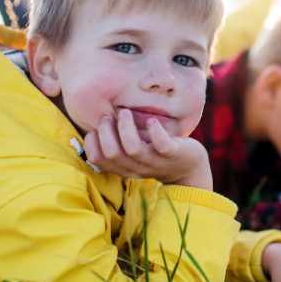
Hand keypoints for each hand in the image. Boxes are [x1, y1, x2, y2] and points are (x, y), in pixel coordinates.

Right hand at [83, 109, 212, 189]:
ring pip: (133, 149)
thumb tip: (97, 120)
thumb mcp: (135, 152)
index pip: (97, 159)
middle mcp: (138, 167)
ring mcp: (156, 162)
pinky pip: (162, 145)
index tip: (95, 128)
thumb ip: (119, 143)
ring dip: (126, 128)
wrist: (189, 169)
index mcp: (124, 167)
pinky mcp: (174, 154)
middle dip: (105, 132)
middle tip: (109, 116)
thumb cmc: (157, 154)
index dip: (91, 142)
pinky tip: (151, 121)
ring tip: (126, 112)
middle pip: (112, 153)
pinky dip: (154, 131)